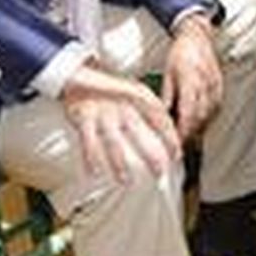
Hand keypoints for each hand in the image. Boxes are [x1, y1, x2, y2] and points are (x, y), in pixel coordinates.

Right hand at [59, 63, 180, 183]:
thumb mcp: (134, 93)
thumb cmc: (110, 90)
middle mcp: (122, 104)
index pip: (159, 118)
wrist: (78, 74)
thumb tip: (171, 133)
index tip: (177, 155)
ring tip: (125, 180)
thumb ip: (150, 111)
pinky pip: (87, 140)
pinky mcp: (83, 116)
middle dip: (150, 154)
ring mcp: (102, 111)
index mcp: (138, 97)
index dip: (170, 137)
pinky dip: (90, 157)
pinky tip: (94, 172)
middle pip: (138, 132)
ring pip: (112, 140)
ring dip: (118, 162)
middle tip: (160, 173)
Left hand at [163, 14, 222, 140]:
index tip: (175, 143)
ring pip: (210, 115)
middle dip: (190, 135)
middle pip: (200, 118)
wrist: (199, 36)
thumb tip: (159, 116)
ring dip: (199, 128)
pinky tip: (199, 124)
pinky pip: (216, 108)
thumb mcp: (168, 73)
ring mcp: (216, 86)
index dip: (182, 131)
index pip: (188, 113)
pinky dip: (207, 119)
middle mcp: (206, 85)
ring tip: (188, 139)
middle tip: (179, 147)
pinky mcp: (220, 87)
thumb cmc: (181, 52)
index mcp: (191, 81)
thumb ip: (166, 95)